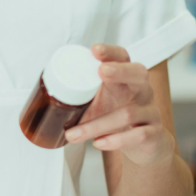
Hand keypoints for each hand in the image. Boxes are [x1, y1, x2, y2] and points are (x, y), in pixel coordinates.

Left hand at [63, 43, 173, 166]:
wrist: (145, 145)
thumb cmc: (115, 115)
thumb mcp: (99, 101)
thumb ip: (80, 92)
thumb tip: (42, 92)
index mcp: (126, 77)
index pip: (123, 57)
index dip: (110, 52)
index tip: (95, 50)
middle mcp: (142, 90)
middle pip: (139, 74)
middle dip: (120, 71)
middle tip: (102, 71)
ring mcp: (150, 111)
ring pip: (127, 113)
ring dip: (96, 124)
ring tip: (74, 133)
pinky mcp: (153, 133)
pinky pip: (138, 135)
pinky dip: (116, 140)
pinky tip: (98, 143)